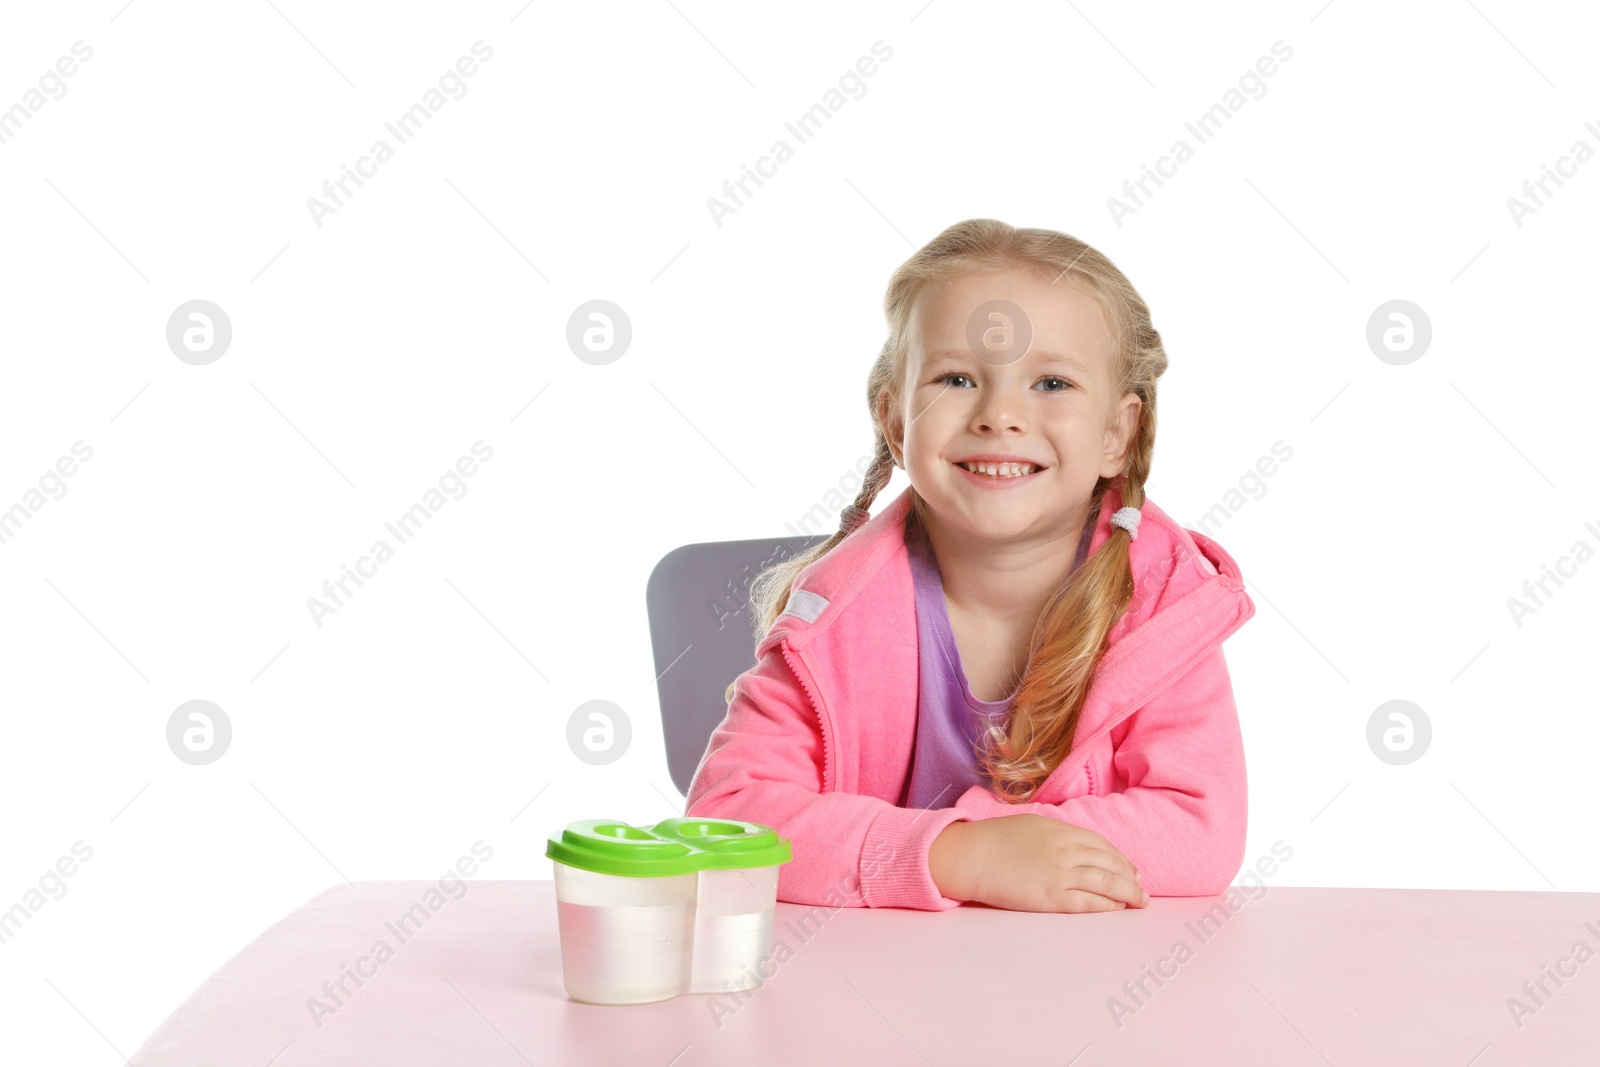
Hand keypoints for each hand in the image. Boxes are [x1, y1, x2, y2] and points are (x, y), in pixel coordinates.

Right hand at [930, 814, 1147, 912]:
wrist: (970, 856)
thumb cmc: (993, 841)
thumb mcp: (1031, 825)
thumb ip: (1057, 834)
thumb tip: (1075, 846)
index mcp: (1061, 829)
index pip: (1101, 844)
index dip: (1120, 858)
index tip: (1130, 868)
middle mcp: (1066, 850)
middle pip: (1110, 863)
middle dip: (1130, 876)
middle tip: (1142, 887)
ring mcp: (1061, 874)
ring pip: (1106, 883)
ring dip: (1128, 893)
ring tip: (1140, 901)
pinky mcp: (1052, 897)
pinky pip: (1089, 902)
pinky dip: (1107, 905)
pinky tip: (1117, 908)